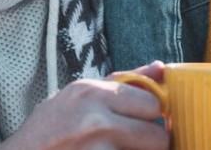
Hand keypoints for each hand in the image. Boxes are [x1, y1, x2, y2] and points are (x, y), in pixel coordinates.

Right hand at [0, 61, 169, 149]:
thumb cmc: (49, 129)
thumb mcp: (79, 96)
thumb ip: (123, 82)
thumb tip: (161, 67)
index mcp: (91, 93)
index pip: (152, 103)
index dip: (150, 116)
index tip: (141, 122)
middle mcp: (95, 120)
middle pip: (157, 137)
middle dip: (149, 143)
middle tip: (130, 143)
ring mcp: (95, 149)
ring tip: (110, 149)